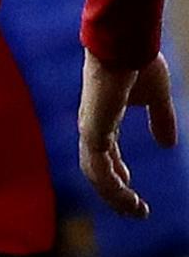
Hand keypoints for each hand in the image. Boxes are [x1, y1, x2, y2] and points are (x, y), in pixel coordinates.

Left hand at [80, 50, 174, 218]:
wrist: (126, 45)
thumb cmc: (137, 64)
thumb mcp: (155, 98)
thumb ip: (160, 120)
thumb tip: (167, 144)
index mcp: (103, 122)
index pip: (106, 158)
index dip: (118, 177)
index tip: (132, 193)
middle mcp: (92, 129)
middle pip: (98, 171)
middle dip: (115, 193)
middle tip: (135, 210)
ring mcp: (90, 130)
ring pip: (96, 174)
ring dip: (114, 195)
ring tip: (134, 210)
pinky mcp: (93, 130)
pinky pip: (98, 167)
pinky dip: (109, 184)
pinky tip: (124, 195)